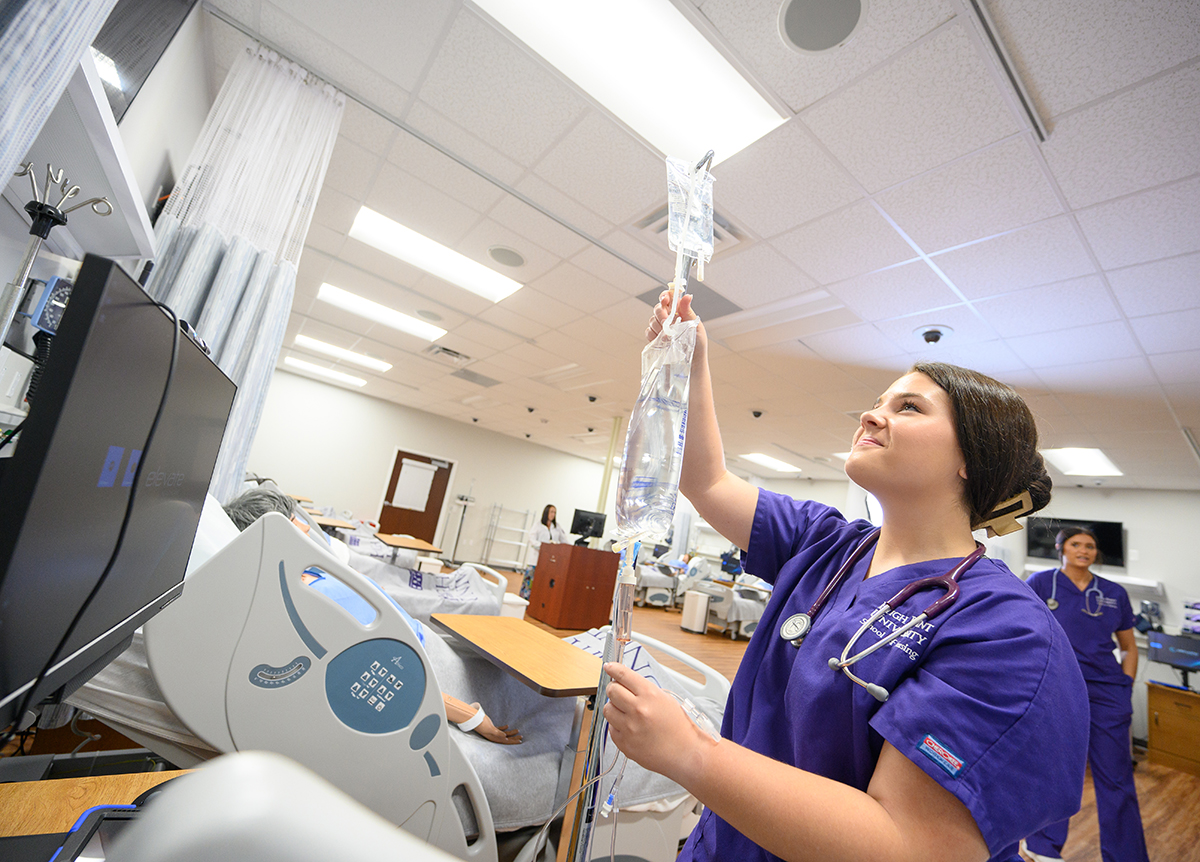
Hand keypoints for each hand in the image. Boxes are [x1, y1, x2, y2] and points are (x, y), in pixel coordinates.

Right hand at [476, 716, 522, 744]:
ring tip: (517, 730)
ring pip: (504, 734)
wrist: (475, 719)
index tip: (520, 742)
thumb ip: (497, 733)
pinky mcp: (492, 728)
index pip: (506, 741)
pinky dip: (504, 728)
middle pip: (506, 738)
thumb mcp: (490, 729)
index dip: (513, 741)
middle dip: (514, 738)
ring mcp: (493, 732)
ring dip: (511, 732)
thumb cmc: (482, 725)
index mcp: (494, 738)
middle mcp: (494, 736)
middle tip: (521, 737)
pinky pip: (499, 729)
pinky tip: (508, 726)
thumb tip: (505, 737)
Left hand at [602, 662, 716, 783]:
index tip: (609, 667)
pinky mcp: (624, 743)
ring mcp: (629, 728)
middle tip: (620, 693)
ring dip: (614, 708)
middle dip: (614, 689)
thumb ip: (643, 690)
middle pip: (611, 690)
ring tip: (626, 713)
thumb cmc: (678, 727)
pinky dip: (617, 726)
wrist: (685, 753)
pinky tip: (630, 728)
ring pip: (607, 709)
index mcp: (650, 695)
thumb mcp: (665, 699)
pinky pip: (611, 728)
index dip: (613, 669)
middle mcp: (638, 710)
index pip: (623, 675)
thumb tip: (625, 683)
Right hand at [645, 285, 700, 343]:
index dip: (665, 296)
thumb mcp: (696, 326)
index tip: (665, 300)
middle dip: (661, 314)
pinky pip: (648, 332)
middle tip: (666, 322)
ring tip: (668, 336)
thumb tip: (687, 296)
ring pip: (652, 320)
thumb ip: (688, 311)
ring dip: (658, 327)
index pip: (669, 298)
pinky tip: (662, 341)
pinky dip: (653, 335)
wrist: (693, 362)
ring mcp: (661, 328)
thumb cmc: (698, 344)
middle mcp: (669, 318)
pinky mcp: (655, 338)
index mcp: (680, 311)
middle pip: (658, 308)